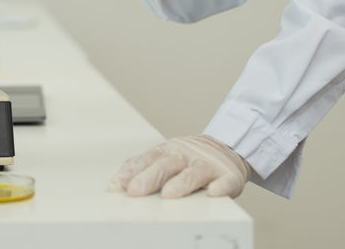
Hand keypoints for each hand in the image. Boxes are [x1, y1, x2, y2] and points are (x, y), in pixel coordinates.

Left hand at [108, 134, 250, 198]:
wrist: (227, 149)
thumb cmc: (188, 159)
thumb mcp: (165, 158)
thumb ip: (143, 169)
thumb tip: (115, 185)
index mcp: (168, 151)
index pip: (146, 159)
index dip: (131, 171)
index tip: (117, 186)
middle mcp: (186, 155)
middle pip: (166, 164)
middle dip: (150, 177)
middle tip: (135, 191)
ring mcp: (208, 165)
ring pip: (194, 172)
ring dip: (181, 183)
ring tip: (168, 195)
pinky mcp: (229, 176)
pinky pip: (226, 181)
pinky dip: (221, 186)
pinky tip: (214, 192)